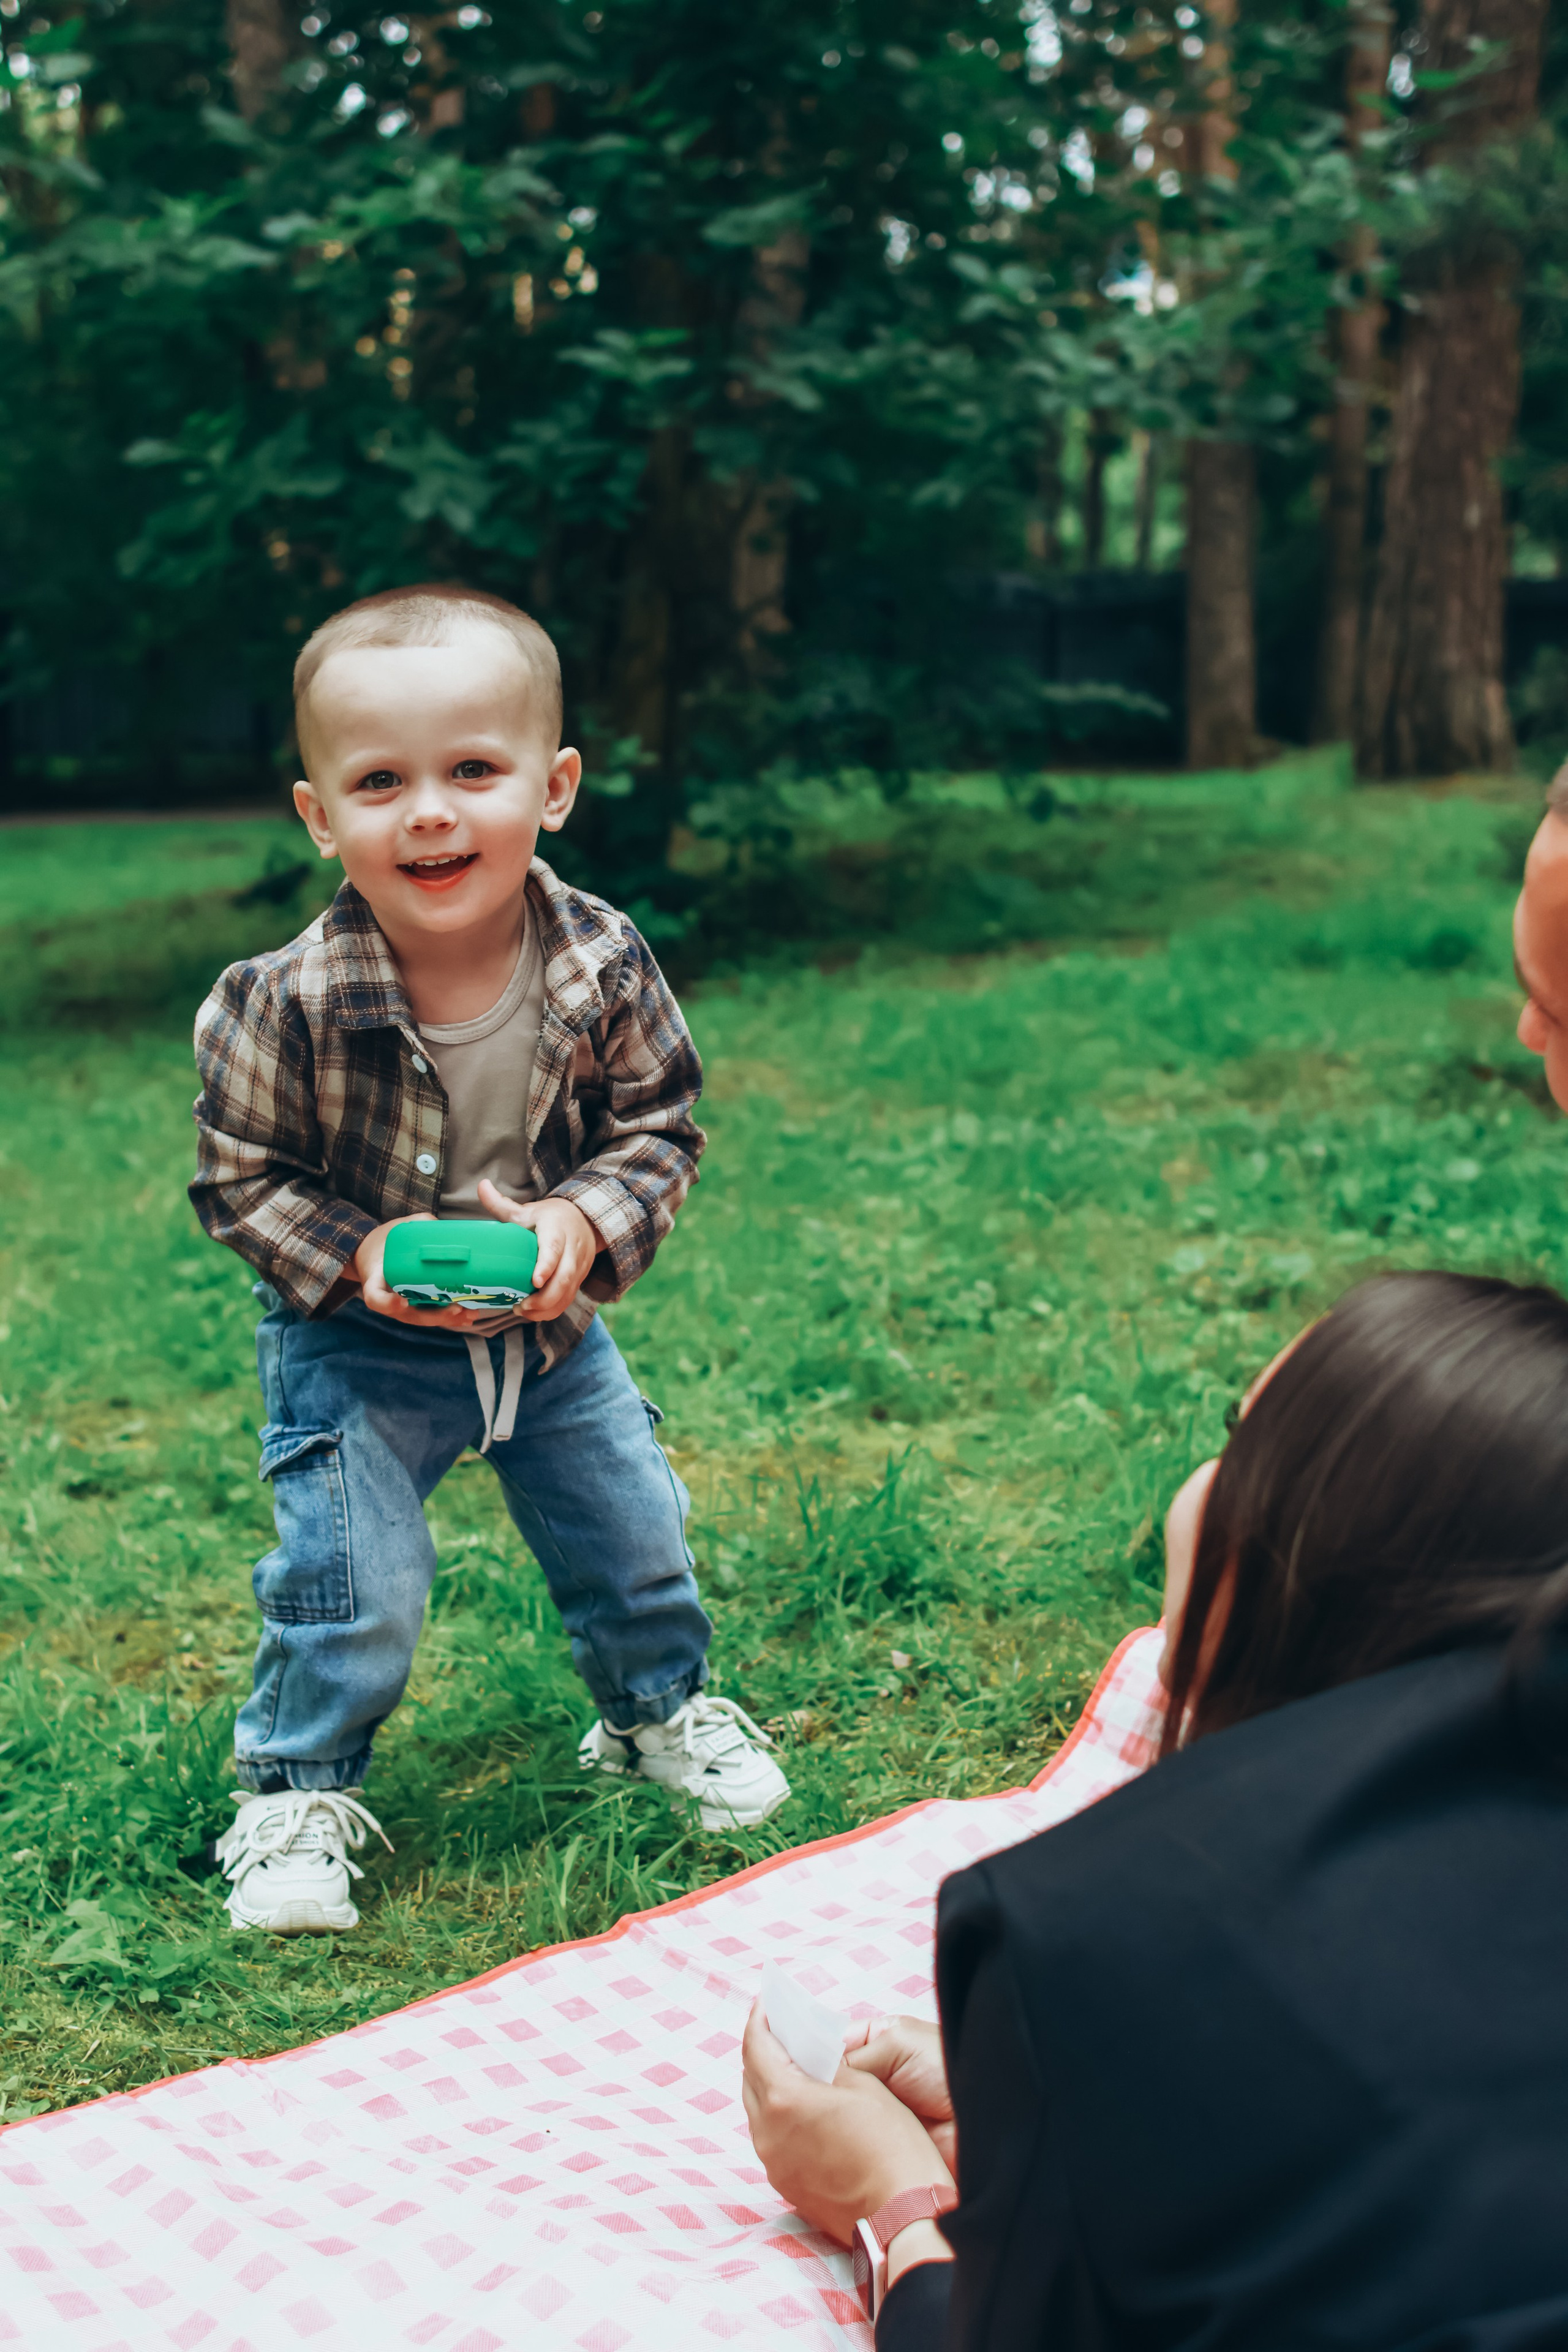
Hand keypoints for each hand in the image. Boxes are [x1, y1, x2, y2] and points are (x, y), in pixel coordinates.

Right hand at [355, 1213, 484, 1331]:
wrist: (374, 1256)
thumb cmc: (384, 1242)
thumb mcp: (395, 1229)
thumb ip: (417, 1225)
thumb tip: (442, 1226)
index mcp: (375, 1279)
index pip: (375, 1297)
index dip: (387, 1303)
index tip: (402, 1301)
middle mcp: (388, 1299)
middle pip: (409, 1315)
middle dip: (435, 1315)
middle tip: (456, 1308)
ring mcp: (401, 1307)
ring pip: (424, 1318)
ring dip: (448, 1319)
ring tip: (470, 1313)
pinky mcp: (414, 1307)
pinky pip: (431, 1315)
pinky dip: (449, 1318)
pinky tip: (468, 1316)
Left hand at [475, 1179, 598, 1320]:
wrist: (585, 1221)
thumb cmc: (549, 1218)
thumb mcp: (527, 1210)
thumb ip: (502, 1203)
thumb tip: (481, 1185)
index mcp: (557, 1229)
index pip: (554, 1248)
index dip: (546, 1266)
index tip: (534, 1281)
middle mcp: (572, 1249)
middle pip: (565, 1277)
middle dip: (545, 1298)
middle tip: (521, 1306)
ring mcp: (579, 1266)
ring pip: (569, 1293)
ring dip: (547, 1308)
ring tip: (524, 1311)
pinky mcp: (580, 1279)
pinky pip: (569, 1299)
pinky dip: (552, 1310)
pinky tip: (534, 1313)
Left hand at [741, 2000, 954, 2249]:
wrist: (903, 2214)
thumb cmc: (890, 2145)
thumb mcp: (863, 2086)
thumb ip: (827, 2064)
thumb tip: (812, 2054)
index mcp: (784, 2100)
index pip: (755, 2048)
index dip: (759, 2021)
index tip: (765, 2005)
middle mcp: (768, 2134)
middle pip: (751, 2080)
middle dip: (764, 2052)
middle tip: (782, 2033)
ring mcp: (775, 2164)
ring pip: (759, 2113)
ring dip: (771, 2087)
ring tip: (796, 2070)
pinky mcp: (787, 2186)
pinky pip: (772, 2140)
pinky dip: (781, 2117)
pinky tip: (805, 2110)